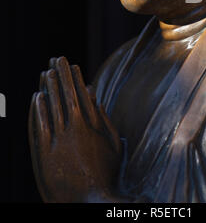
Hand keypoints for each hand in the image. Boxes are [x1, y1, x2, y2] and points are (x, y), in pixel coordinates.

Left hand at [28, 57, 121, 202]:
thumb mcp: (113, 144)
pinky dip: (36, 109)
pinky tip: (36, 97)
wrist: (87, 201)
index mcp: (90, 126)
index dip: (74, 77)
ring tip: (46, 72)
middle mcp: (72, 129)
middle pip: (64, 95)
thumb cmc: (104, 173)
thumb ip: (104, 119)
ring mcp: (56, 141)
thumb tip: (95, 97)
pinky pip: (38, 125)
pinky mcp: (43, 152)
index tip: (72, 65)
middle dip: (60, 75)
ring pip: (50, 106)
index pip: (80, 94)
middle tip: (56, 60)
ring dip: (48, 87)